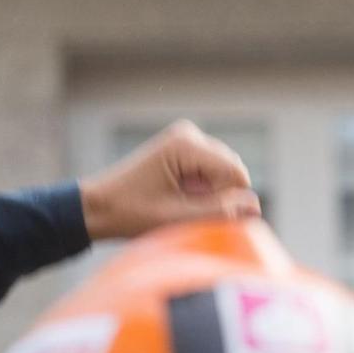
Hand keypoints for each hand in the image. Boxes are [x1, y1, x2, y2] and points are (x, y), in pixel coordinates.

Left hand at [79, 121, 260, 241]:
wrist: (97, 207)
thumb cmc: (129, 213)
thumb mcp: (176, 218)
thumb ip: (217, 212)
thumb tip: (256, 208)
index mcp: (186, 144)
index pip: (235, 174)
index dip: (229, 202)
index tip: (200, 217)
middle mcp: (189, 134)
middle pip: (231, 172)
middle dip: (219, 197)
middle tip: (186, 213)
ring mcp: (187, 139)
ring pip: (223, 174)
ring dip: (210, 195)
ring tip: (178, 205)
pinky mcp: (184, 150)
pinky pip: (211, 173)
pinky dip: (202, 191)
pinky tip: (177, 199)